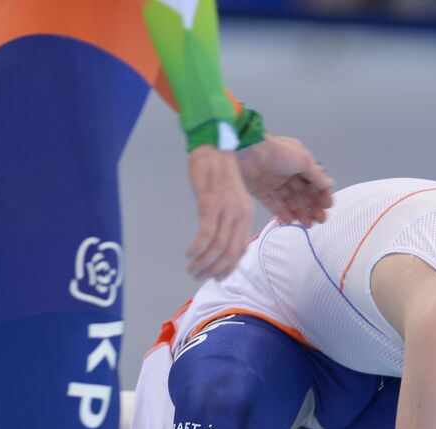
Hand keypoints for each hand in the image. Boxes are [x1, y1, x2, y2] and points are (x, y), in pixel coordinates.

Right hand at [185, 145, 252, 279]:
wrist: (215, 146)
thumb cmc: (218, 171)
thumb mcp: (229, 197)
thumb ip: (226, 218)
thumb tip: (215, 239)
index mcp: (246, 215)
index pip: (240, 249)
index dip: (229, 267)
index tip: (217, 276)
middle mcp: (239, 215)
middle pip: (229, 253)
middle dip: (214, 270)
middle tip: (198, 276)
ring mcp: (226, 210)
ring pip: (217, 247)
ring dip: (204, 263)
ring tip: (192, 270)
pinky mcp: (211, 204)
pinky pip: (206, 233)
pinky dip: (198, 248)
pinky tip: (190, 254)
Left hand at [235, 135, 334, 227]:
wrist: (246, 152)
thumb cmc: (275, 151)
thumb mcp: (303, 161)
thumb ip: (317, 176)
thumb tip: (330, 184)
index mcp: (298, 161)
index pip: (314, 181)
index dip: (322, 194)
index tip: (327, 207)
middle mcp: (287, 171)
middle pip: (303, 193)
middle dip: (313, 207)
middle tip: (320, 220)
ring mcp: (273, 181)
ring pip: (290, 200)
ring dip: (300, 213)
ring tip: (307, 224)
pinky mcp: (260, 190)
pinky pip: (273, 204)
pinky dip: (282, 213)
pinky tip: (290, 222)